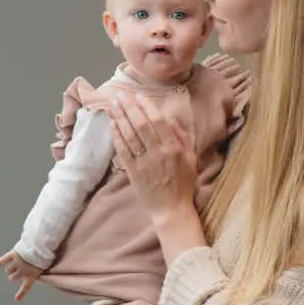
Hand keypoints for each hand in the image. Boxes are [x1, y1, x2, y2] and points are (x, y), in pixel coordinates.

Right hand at [0, 250, 44, 300]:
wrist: (40, 246)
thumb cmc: (45, 255)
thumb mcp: (45, 266)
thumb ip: (39, 270)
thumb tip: (40, 271)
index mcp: (32, 275)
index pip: (25, 287)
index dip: (21, 294)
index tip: (16, 299)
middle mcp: (22, 271)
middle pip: (13, 277)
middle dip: (13, 276)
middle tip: (14, 275)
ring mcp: (17, 263)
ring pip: (8, 270)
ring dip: (9, 269)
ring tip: (10, 268)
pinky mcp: (13, 254)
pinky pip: (4, 259)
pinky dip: (0, 262)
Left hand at [109, 93, 198, 217]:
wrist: (172, 210)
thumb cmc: (184, 184)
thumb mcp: (191, 159)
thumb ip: (183, 138)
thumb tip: (172, 119)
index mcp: (174, 148)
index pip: (158, 122)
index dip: (147, 107)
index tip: (138, 95)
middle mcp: (158, 153)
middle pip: (141, 125)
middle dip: (129, 108)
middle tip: (120, 95)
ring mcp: (144, 163)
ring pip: (130, 136)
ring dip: (120, 119)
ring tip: (112, 105)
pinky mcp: (133, 172)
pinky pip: (123, 151)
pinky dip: (117, 137)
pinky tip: (112, 125)